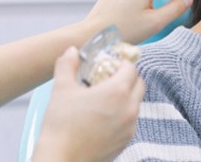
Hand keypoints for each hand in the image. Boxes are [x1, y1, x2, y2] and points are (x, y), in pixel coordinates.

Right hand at [33, 47, 144, 161]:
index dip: (121, 63)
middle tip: (110, 78)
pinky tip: (105, 116)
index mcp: (118, 91)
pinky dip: (124, 113)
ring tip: (106, 98)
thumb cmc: (61, 125)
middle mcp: (129, 107)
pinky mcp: (126, 140)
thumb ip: (68, 65)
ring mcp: (130, 126)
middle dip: (128, 77)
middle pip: (139, 83)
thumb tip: (71, 51)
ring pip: (137, 102)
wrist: (61, 161)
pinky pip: (132, 120)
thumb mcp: (61, 89)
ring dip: (127, 95)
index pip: (131, 68)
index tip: (110, 64)